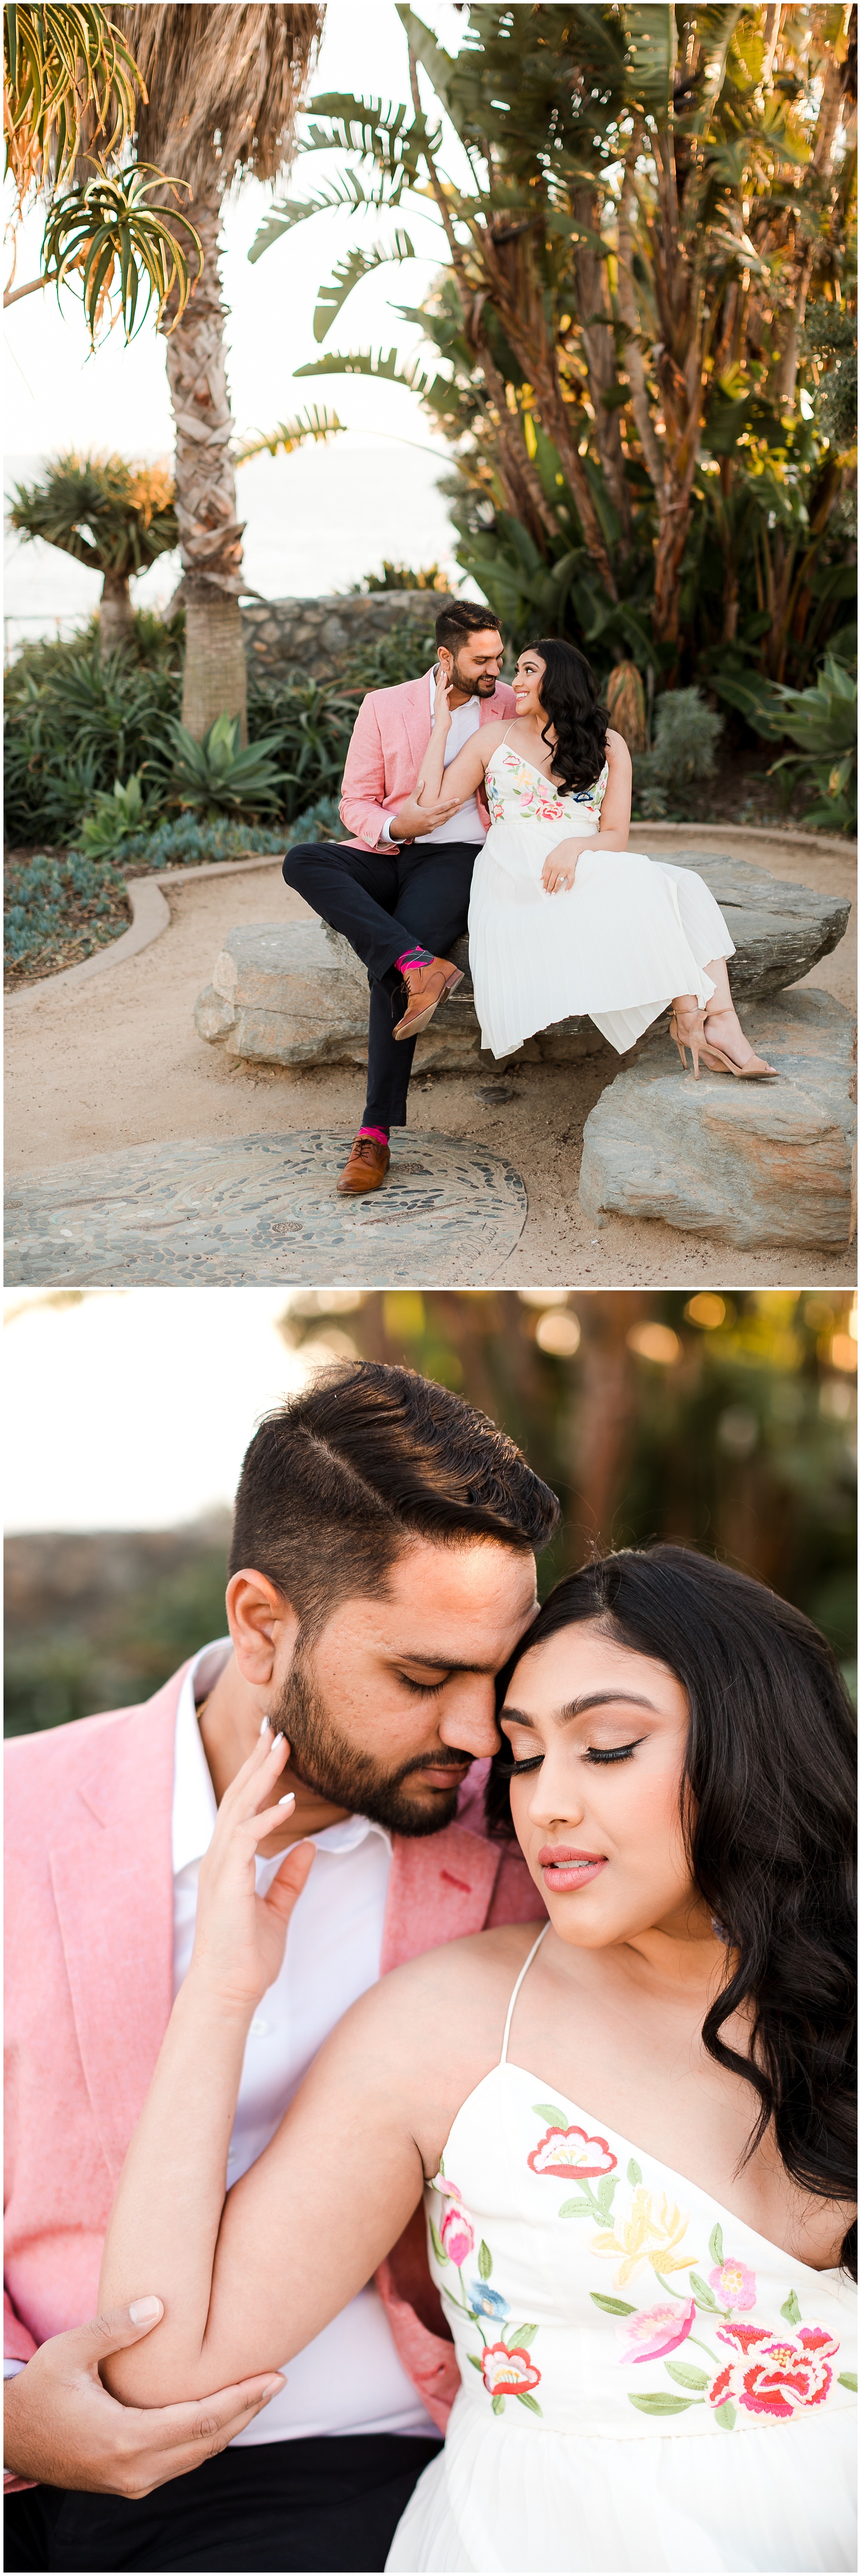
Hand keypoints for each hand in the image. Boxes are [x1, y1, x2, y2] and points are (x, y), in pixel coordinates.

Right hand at [2, 2301, 284, 2497]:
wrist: (10, 2439)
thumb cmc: (39, 2391)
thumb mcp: (69, 2352)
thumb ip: (115, 2329)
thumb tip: (160, 2304)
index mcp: (123, 2439)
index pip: (200, 2421)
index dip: (240, 2398)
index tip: (273, 2376)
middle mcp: (133, 2470)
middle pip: (207, 2442)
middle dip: (246, 2410)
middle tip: (277, 2379)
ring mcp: (131, 2482)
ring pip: (196, 2457)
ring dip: (230, 2426)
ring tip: (258, 2392)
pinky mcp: (128, 2483)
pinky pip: (180, 2463)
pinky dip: (206, 2438)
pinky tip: (220, 2414)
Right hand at [190, 1727, 315, 2014]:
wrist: (227, 1993)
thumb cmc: (246, 1957)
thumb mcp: (276, 1911)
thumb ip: (289, 1879)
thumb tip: (307, 1848)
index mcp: (228, 1862)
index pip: (242, 1808)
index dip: (258, 1775)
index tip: (276, 1746)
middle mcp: (219, 1858)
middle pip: (237, 1797)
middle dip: (257, 1761)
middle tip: (276, 1728)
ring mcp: (219, 1868)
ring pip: (238, 1809)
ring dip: (260, 1776)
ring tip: (281, 1746)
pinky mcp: (226, 1882)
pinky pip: (246, 1840)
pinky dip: (266, 1818)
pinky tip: (288, 1803)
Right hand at [390, 791, 461, 841]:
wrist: (401, 829)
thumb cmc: (405, 814)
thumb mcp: (410, 801)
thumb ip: (417, 791)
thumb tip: (422, 781)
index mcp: (427, 813)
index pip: (443, 807)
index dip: (452, 803)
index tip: (458, 799)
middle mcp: (431, 821)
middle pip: (447, 815)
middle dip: (455, 809)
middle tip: (461, 804)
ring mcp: (431, 827)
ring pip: (444, 821)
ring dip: (451, 815)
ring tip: (456, 810)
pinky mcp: (429, 830)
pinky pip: (439, 824)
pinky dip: (444, 820)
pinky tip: (447, 816)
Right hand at [432, 666, 452, 731]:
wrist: (442, 725)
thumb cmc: (444, 719)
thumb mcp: (446, 708)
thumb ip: (446, 702)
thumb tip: (448, 697)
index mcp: (437, 701)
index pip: (438, 690)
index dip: (441, 683)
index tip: (443, 677)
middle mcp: (436, 700)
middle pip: (438, 687)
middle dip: (441, 679)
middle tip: (444, 672)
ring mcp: (438, 701)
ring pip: (440, 688)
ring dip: (443, 681)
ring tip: (446, 675)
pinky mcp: (441, 703)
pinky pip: (444, 694)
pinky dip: (447, 689)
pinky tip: (451, 686)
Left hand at [541, 840, 581, 892]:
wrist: (570, 846)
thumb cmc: (558, 852)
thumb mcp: (548, 858)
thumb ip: (544, 868)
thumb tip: (541, 878)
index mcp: (550, 865)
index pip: (546, 878)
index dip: (544, 885)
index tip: (544, 890)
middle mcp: (556, 868)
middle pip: (551, 882)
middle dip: (549, 889)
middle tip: (548, 894)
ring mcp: (564, 870)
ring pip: (559, 883)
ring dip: (556, 889)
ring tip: (554, 894)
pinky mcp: (571, 870)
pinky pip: (570, 880)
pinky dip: (568, 886)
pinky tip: (566, 890)